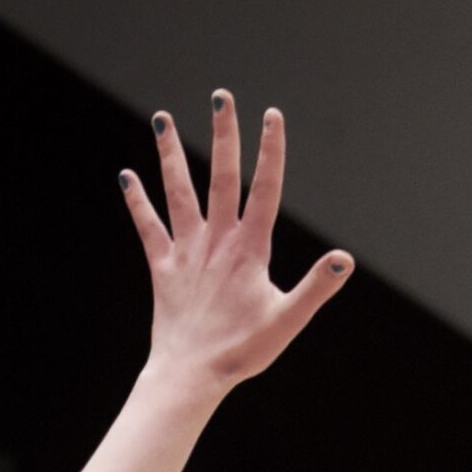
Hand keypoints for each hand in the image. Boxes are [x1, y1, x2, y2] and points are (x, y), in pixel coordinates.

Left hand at [121, 93, 348, 395]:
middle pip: (221, 176)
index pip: (265, 188)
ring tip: (162, 118)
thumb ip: (316, 286)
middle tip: (220, 97)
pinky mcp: (163, 267)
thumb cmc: (243, 350)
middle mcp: (216, 240)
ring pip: (178, 192)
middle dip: (223, 135)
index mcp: (250, 248)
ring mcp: (187, 251)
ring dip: (170, 154)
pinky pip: (148, 228)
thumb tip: (345, 258)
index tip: (272, 115)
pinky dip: (137, 202)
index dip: (271, 151)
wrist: (190, 375)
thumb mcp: (288, 319)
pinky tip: (126, 176)